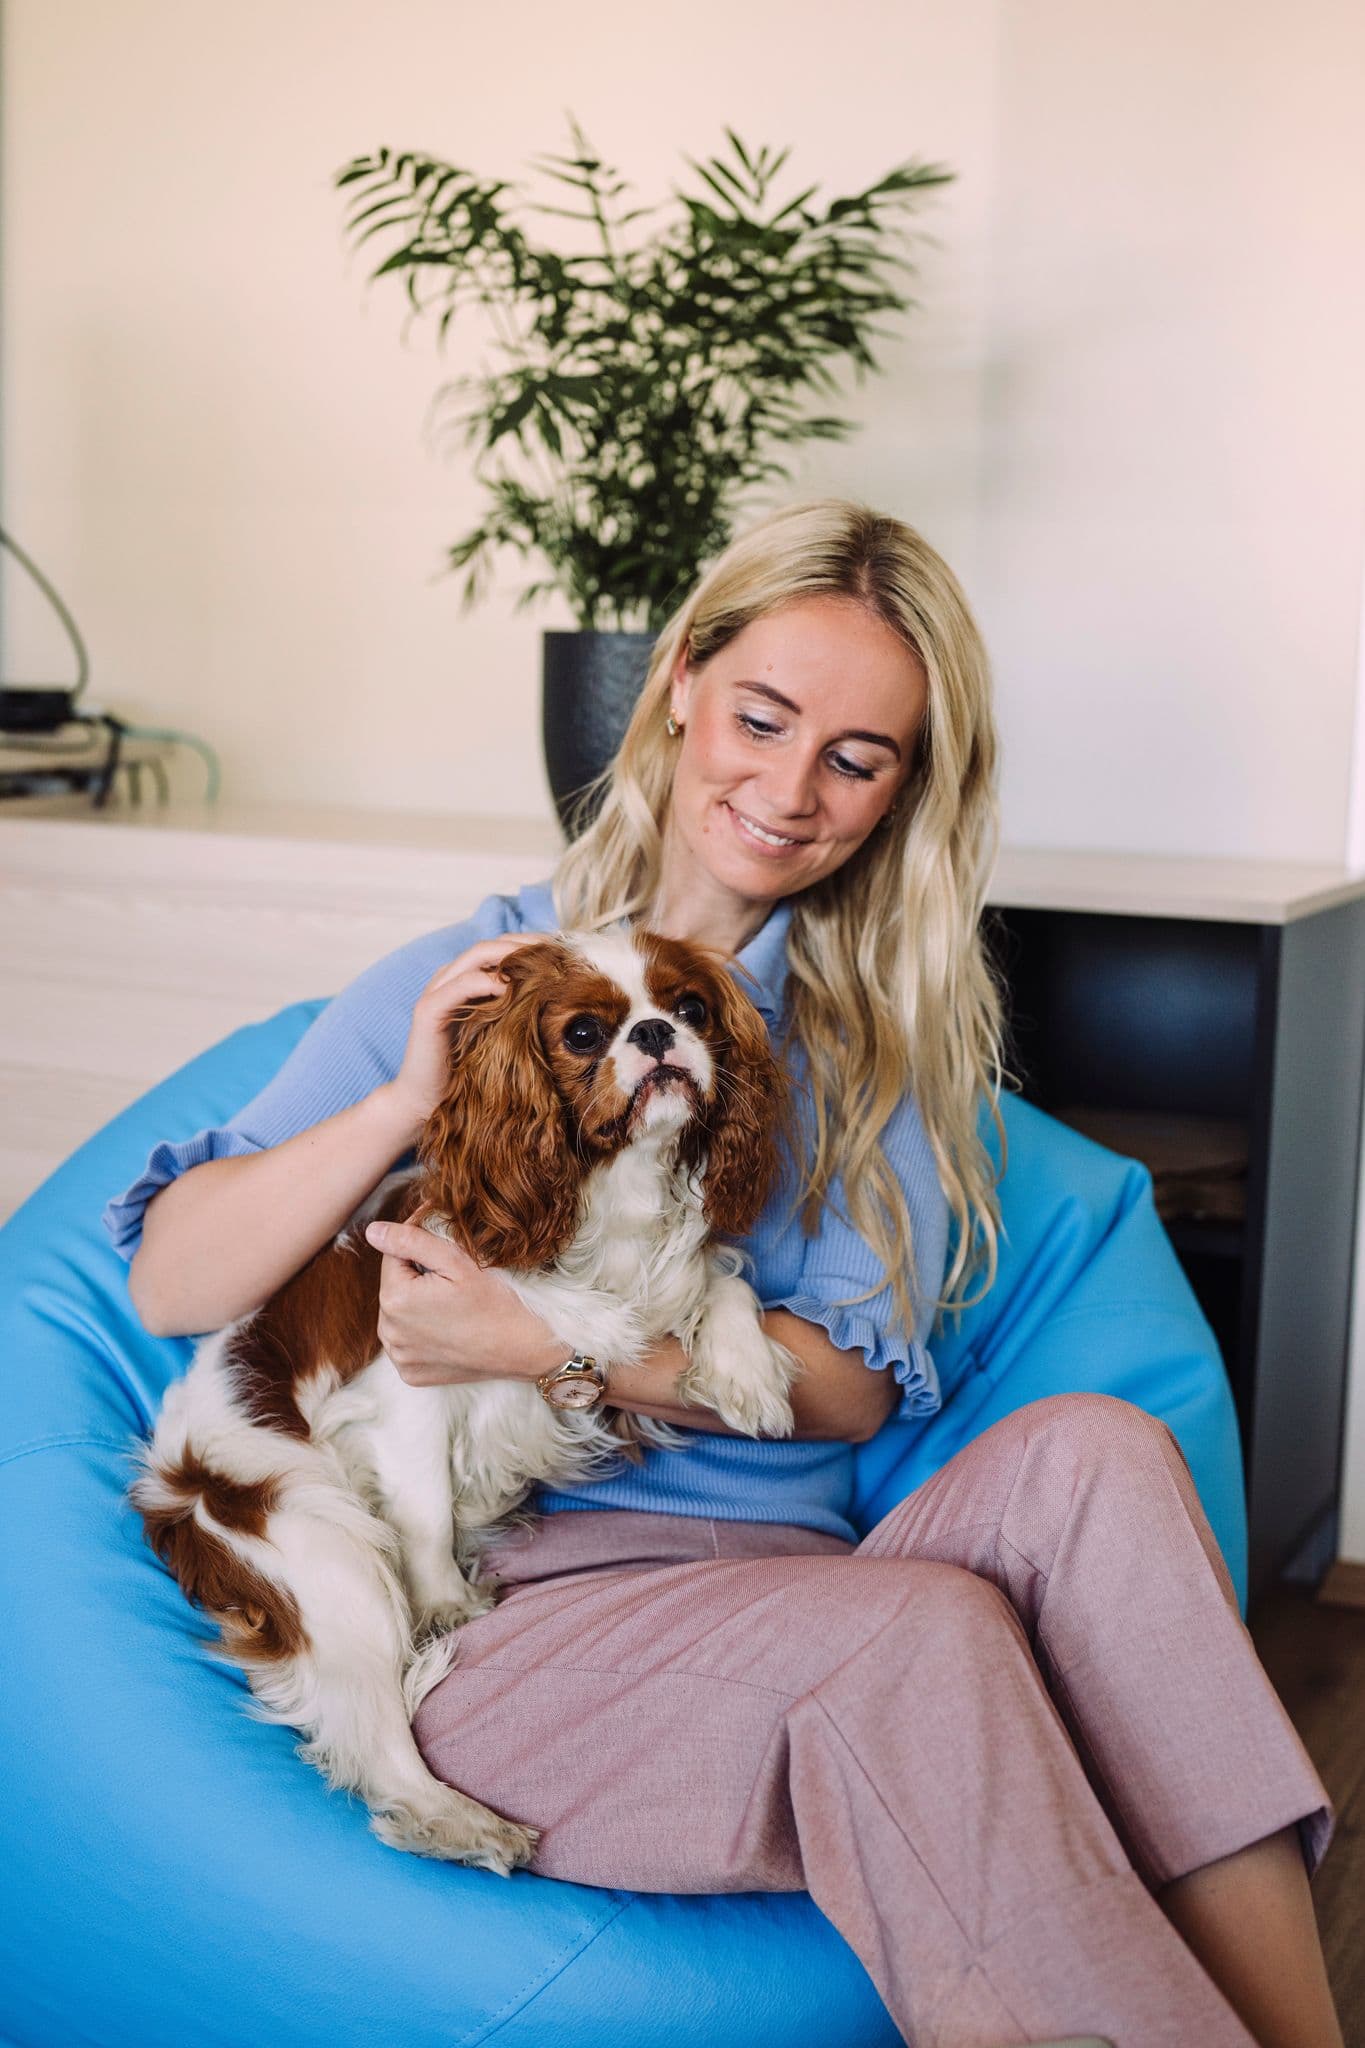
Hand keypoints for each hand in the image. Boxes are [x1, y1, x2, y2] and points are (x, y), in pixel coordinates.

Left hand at [365, 1218, 564, 1387]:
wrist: (522, 1349)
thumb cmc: (494, 1301)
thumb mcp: (456, 1262)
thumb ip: (411, 1241)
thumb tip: (373, 1231)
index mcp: (395, 1299)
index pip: (393, 1256)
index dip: (419, 1249)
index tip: (447, 1255)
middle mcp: (389, 1332)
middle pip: (395, 1286)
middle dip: (417, 1278)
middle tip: (454, 1284)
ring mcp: (399, 1357)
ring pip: (398, 1314)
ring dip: (416, 1305)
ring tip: (451, 1307)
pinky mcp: (410, 1373)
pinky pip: (407, 1342)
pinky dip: (421, 1333)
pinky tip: (448, 1330)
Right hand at [386, 932, 552, 1136]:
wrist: (425, 1101)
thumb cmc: (466, 1071)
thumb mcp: (499, 1035)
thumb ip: (515, 1012)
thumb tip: (557, 1000)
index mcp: (465, 981)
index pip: (499, 949)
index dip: (530, 944)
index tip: (563, 949)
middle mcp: (449, 979)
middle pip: (490, 946)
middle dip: (526, 944)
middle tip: (557, 949)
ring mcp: (437, 991)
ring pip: (476, 957)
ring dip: (511, 955)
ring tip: (541, 962)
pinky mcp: (429, 1009)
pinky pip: (461, 985)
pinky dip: (487, 981)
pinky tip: (511, 987)